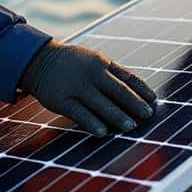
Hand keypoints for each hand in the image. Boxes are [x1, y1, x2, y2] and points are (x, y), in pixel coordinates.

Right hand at [20, 40, 156, 135]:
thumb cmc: (73, 63)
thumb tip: (138, 92)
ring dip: (118, 116)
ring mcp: (77, 87)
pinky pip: (79, 113)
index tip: (154, 101)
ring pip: (101, 104)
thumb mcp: (94, 60)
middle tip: (148, 115)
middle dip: (135, 104)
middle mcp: (92, 74)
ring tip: (131, 127)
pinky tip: (103, 132)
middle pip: (118, 91)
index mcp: (102, 63)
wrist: (38, 60)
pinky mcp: (62, 100)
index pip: (127, 77)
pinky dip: (92, 122)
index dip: (142, 90)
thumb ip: (114, 73)